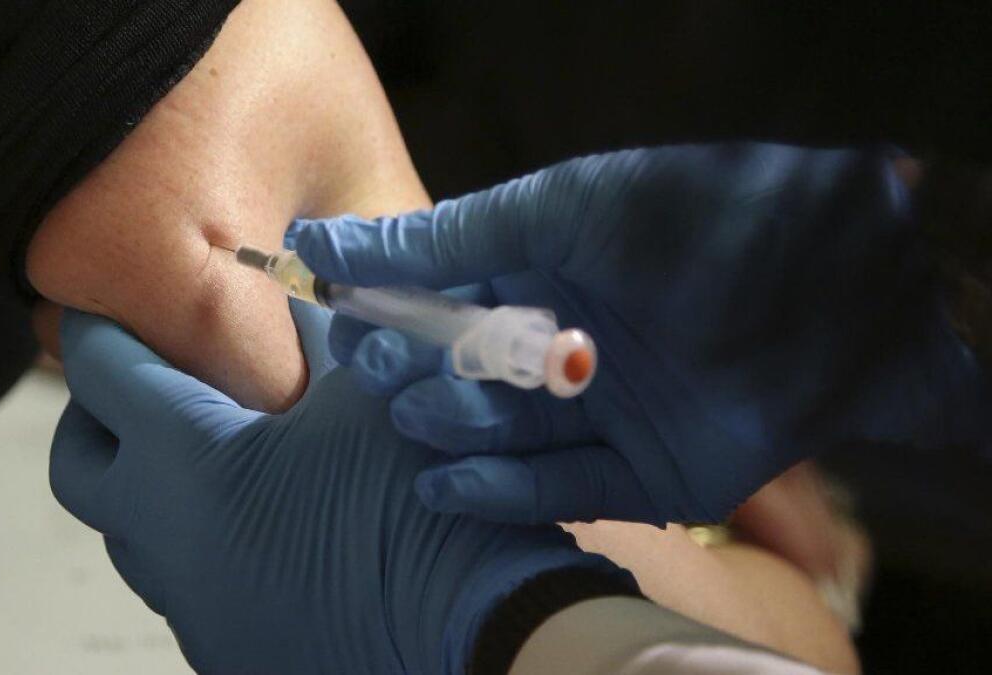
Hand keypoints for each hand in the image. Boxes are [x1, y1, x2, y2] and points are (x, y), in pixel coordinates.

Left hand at [49, 305, 634, 673]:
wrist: (471, 629)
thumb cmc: (416, 503)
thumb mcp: (368, 395)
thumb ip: (319, 335)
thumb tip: (298, 291)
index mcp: (184, 459)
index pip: (101, 372)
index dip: (99, 328)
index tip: (106, 309)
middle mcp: (161, 537)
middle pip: (77, 462)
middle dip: (96, 414)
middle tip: (140, 383)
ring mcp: (186, 603)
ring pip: (124, 530)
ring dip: (144, 483)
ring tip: (207, 452)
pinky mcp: (218, 646)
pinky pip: (178, 581)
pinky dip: (192, 540)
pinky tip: (255, 520)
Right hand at [293, 143, 987, 525]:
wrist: (837, 282)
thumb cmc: (695, 220)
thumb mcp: (561, 208)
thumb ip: (448, 239)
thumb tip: (328, 243)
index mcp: (548, 273)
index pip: (439, 299)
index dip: (386, 312)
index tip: (338, 317)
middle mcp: (570, 346)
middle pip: (462, 375)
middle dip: (414, 373)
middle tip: (383, 369)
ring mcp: (606, 414)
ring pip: (499, 437)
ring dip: (451, 426)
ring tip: (425, 410)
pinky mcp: (646, 478)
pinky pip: (556, 492)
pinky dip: (497, 492)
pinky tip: (444, 481)